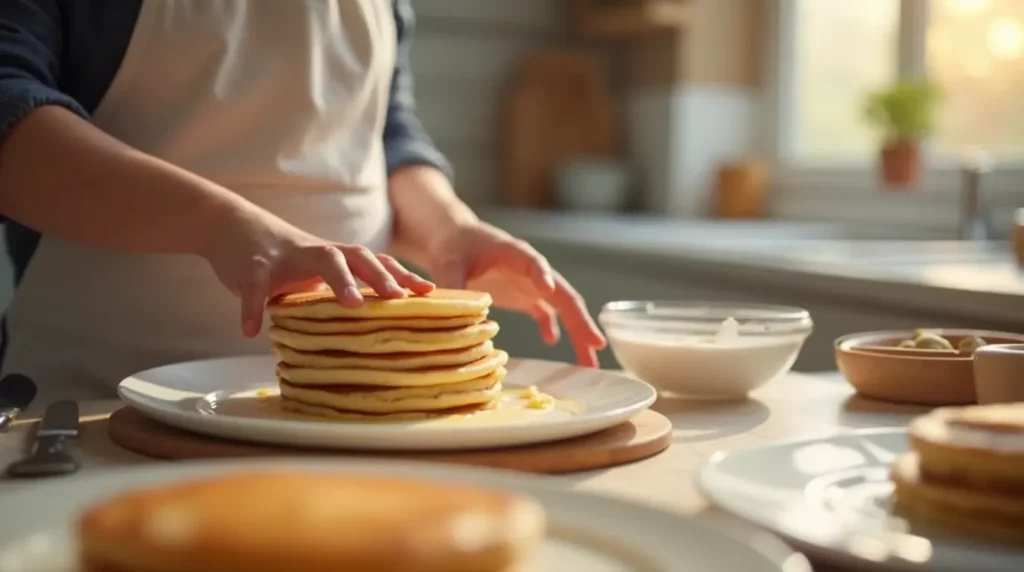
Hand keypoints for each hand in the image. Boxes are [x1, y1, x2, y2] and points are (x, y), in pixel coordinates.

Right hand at [200, 206, 433, 336]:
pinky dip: (251, 308)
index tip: (428, 291)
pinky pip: (253, 286)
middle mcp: (317, 251)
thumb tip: (369, 328)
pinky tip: (250, 330)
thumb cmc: (279, 259)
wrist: (230, 226)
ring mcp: (286, 254)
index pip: (375, 262)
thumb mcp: (310, 275)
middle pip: (357, 255)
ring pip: (320, 259)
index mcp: (335, 256)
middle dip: (381, 275)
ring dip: (340, 280)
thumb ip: (336, 292)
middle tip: (400, 298)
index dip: (401, 275)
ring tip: (354, 305)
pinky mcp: (251, 263)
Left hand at [424, 222, 605, 366]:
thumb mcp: (448, 262)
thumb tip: (454, 310)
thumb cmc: (454, 247)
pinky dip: (552, 329)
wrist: (457, 241)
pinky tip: (551, 342)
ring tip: (589, 361)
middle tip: (597, 344)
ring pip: (563, 308)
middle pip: (563, 294)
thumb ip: (453, 283)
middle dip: (580, 320)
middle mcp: (532, 270)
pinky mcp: (526, 297)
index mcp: (515, 253)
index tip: (546, 291)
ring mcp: (532, 285)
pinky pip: (547, 314)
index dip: (541, 276)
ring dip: (577, 332)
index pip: (534, 263)